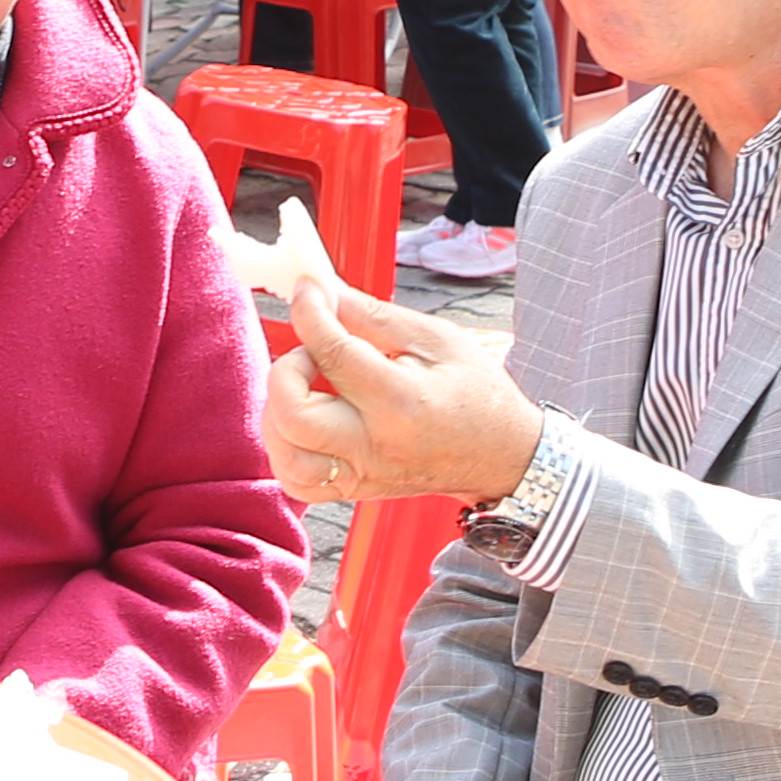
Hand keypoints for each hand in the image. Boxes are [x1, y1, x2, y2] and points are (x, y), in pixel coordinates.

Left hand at [261, 275, 549, 508]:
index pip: (332, 352)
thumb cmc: (477, 395)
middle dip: (286, 370)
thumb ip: (374, 316)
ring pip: (284, 454)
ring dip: (279, 411)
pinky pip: (295, 480)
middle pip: (291, 414)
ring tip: (309, 387)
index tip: (308, 290)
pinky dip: (286, 446)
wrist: (502, 455)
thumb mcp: (438, 339)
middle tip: (312, 353)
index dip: (310, 311)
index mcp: (401, 402)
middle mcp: (375, 446)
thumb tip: (325, 293)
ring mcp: (362, 474)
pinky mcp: (355, 490)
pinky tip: (307, 418)